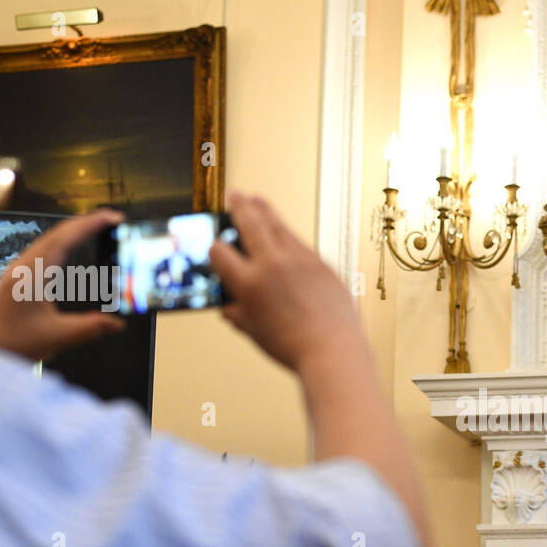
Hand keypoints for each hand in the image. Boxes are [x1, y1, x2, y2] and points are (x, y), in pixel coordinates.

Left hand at [0, 209, 125, 361]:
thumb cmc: (10, 343)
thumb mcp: (56, 337)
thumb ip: (90, 328)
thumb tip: (117, 324)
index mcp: (32, 274)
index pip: (65, 239)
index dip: (91, 225)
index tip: (113, 217)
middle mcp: (24, 266)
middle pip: (58, 233)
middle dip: (86, 222)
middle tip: (113, 218)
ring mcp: (20, 270)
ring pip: (51, 239)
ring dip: (75, 231)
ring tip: (98, 227)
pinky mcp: (19, 277)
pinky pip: (45, 250)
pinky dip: (65, 242)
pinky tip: (73, 247)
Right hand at [208, 192, 365, 372]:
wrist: (333, 350)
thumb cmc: (294, 347)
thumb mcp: (254, 332)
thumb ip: (238, 314)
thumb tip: (229, 308)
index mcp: (249, 283)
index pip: (219, 252)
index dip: (213, 248)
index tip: (215, 247)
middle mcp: (272, 264)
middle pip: (249, 222)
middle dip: (238, 206)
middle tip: (234, 196)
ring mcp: (299, 259)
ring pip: (277, 225)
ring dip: (263, 210)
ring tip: (255, 200)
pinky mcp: (320, 262)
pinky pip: (299, 241)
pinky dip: (287, 233)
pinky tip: (283, 232)